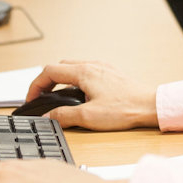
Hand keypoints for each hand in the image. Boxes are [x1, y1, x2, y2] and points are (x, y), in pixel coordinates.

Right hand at [26, 60, 157, 129]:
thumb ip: (64, 116)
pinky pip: (85, 71)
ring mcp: (102, 68)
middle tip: (41, 96)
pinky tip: (80, 94)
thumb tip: (48, 116)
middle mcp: (92, 65)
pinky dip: (74, 80)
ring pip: (72, 67)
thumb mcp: (89, 117)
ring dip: (60, 80)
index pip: (48, 72)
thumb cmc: (125, 109)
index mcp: (83, 72)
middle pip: (59, 67)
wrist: (151, 106)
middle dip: (46, 81)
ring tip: (57, 96)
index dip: (35, 86)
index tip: (31, 99)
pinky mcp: (110, 74)